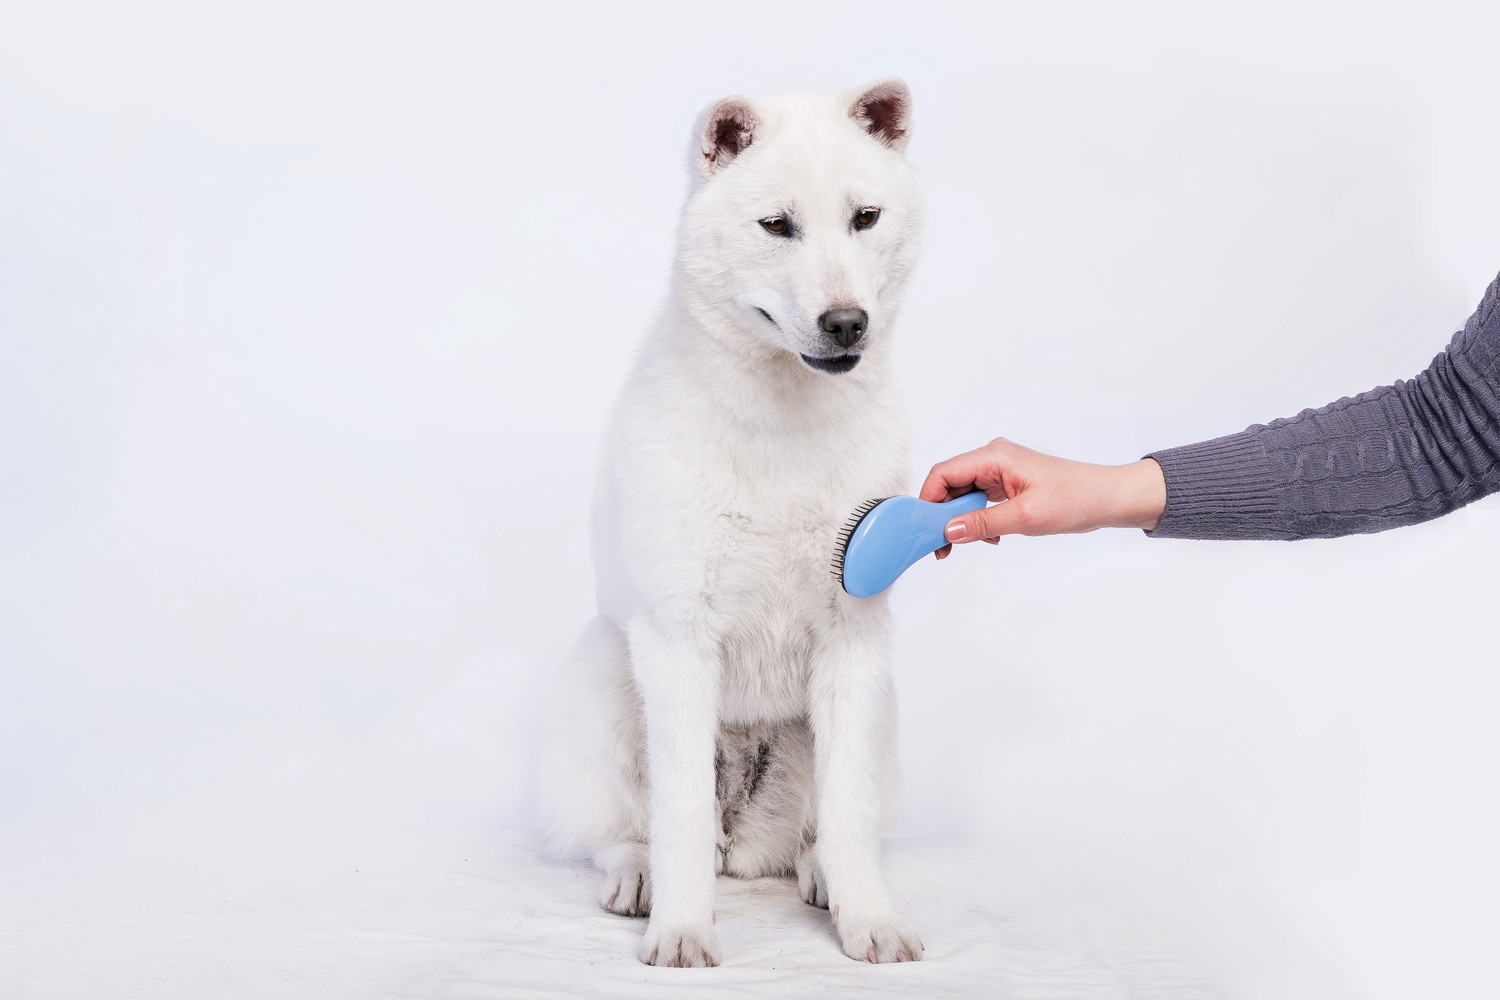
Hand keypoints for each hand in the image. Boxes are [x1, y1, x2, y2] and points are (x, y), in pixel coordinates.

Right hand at [919, 438, 1165, 556]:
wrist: (1107, 499)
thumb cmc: (1076, 499)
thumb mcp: (1026, 517)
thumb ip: (983, 523)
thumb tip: (948, 531)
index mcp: (995, 456)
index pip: (944, 473)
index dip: (929, 500)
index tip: (926, 529)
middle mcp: (993, 459)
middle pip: (950, 484)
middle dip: (943, 515)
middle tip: (943, 546)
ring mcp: (1000, 471)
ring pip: (963, 494)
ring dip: (961, 519)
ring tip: (971, 542)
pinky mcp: (1008, 484)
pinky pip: (979, 499)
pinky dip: (977, 519)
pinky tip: (991, 536)